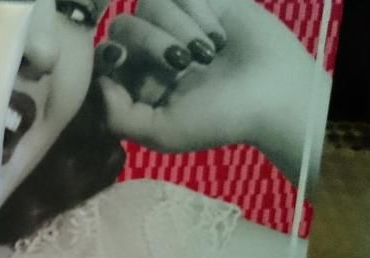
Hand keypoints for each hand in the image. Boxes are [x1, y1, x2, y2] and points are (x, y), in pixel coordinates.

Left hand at [97, 0, 325, 180]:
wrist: (273, 94)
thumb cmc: (218, 119)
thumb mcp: (161, 132)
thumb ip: (117, 116)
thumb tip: (96, 84)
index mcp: (137, 80)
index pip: (104, 56)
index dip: (109, 55)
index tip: (124, 60)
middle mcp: (151, 49)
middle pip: (124, 26)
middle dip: (152, 42)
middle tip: (185, 63)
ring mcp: (175, 22)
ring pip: (150, 3)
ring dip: (179, 26)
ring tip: (208, 52)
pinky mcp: (200, 1)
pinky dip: (198, 10)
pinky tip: (219, 34)